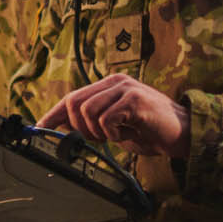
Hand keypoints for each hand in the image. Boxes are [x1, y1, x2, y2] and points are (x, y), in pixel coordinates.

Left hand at [41, 75, 188, 161]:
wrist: (184, 133)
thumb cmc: (151, 131)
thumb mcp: (116, 127)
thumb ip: (94, 124)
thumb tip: (64, 129)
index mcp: (109, 86)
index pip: (72, 98)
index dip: (52, 115)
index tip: (37, 129)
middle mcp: (115, 82)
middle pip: (74, 102)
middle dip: (78, 127)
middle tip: (98, 139)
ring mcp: (125, 88)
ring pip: (87, 111)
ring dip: (97, 132)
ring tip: (116, 136)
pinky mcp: (135, 100)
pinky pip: (107, 119)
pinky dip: (112, 133)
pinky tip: (127, 135)